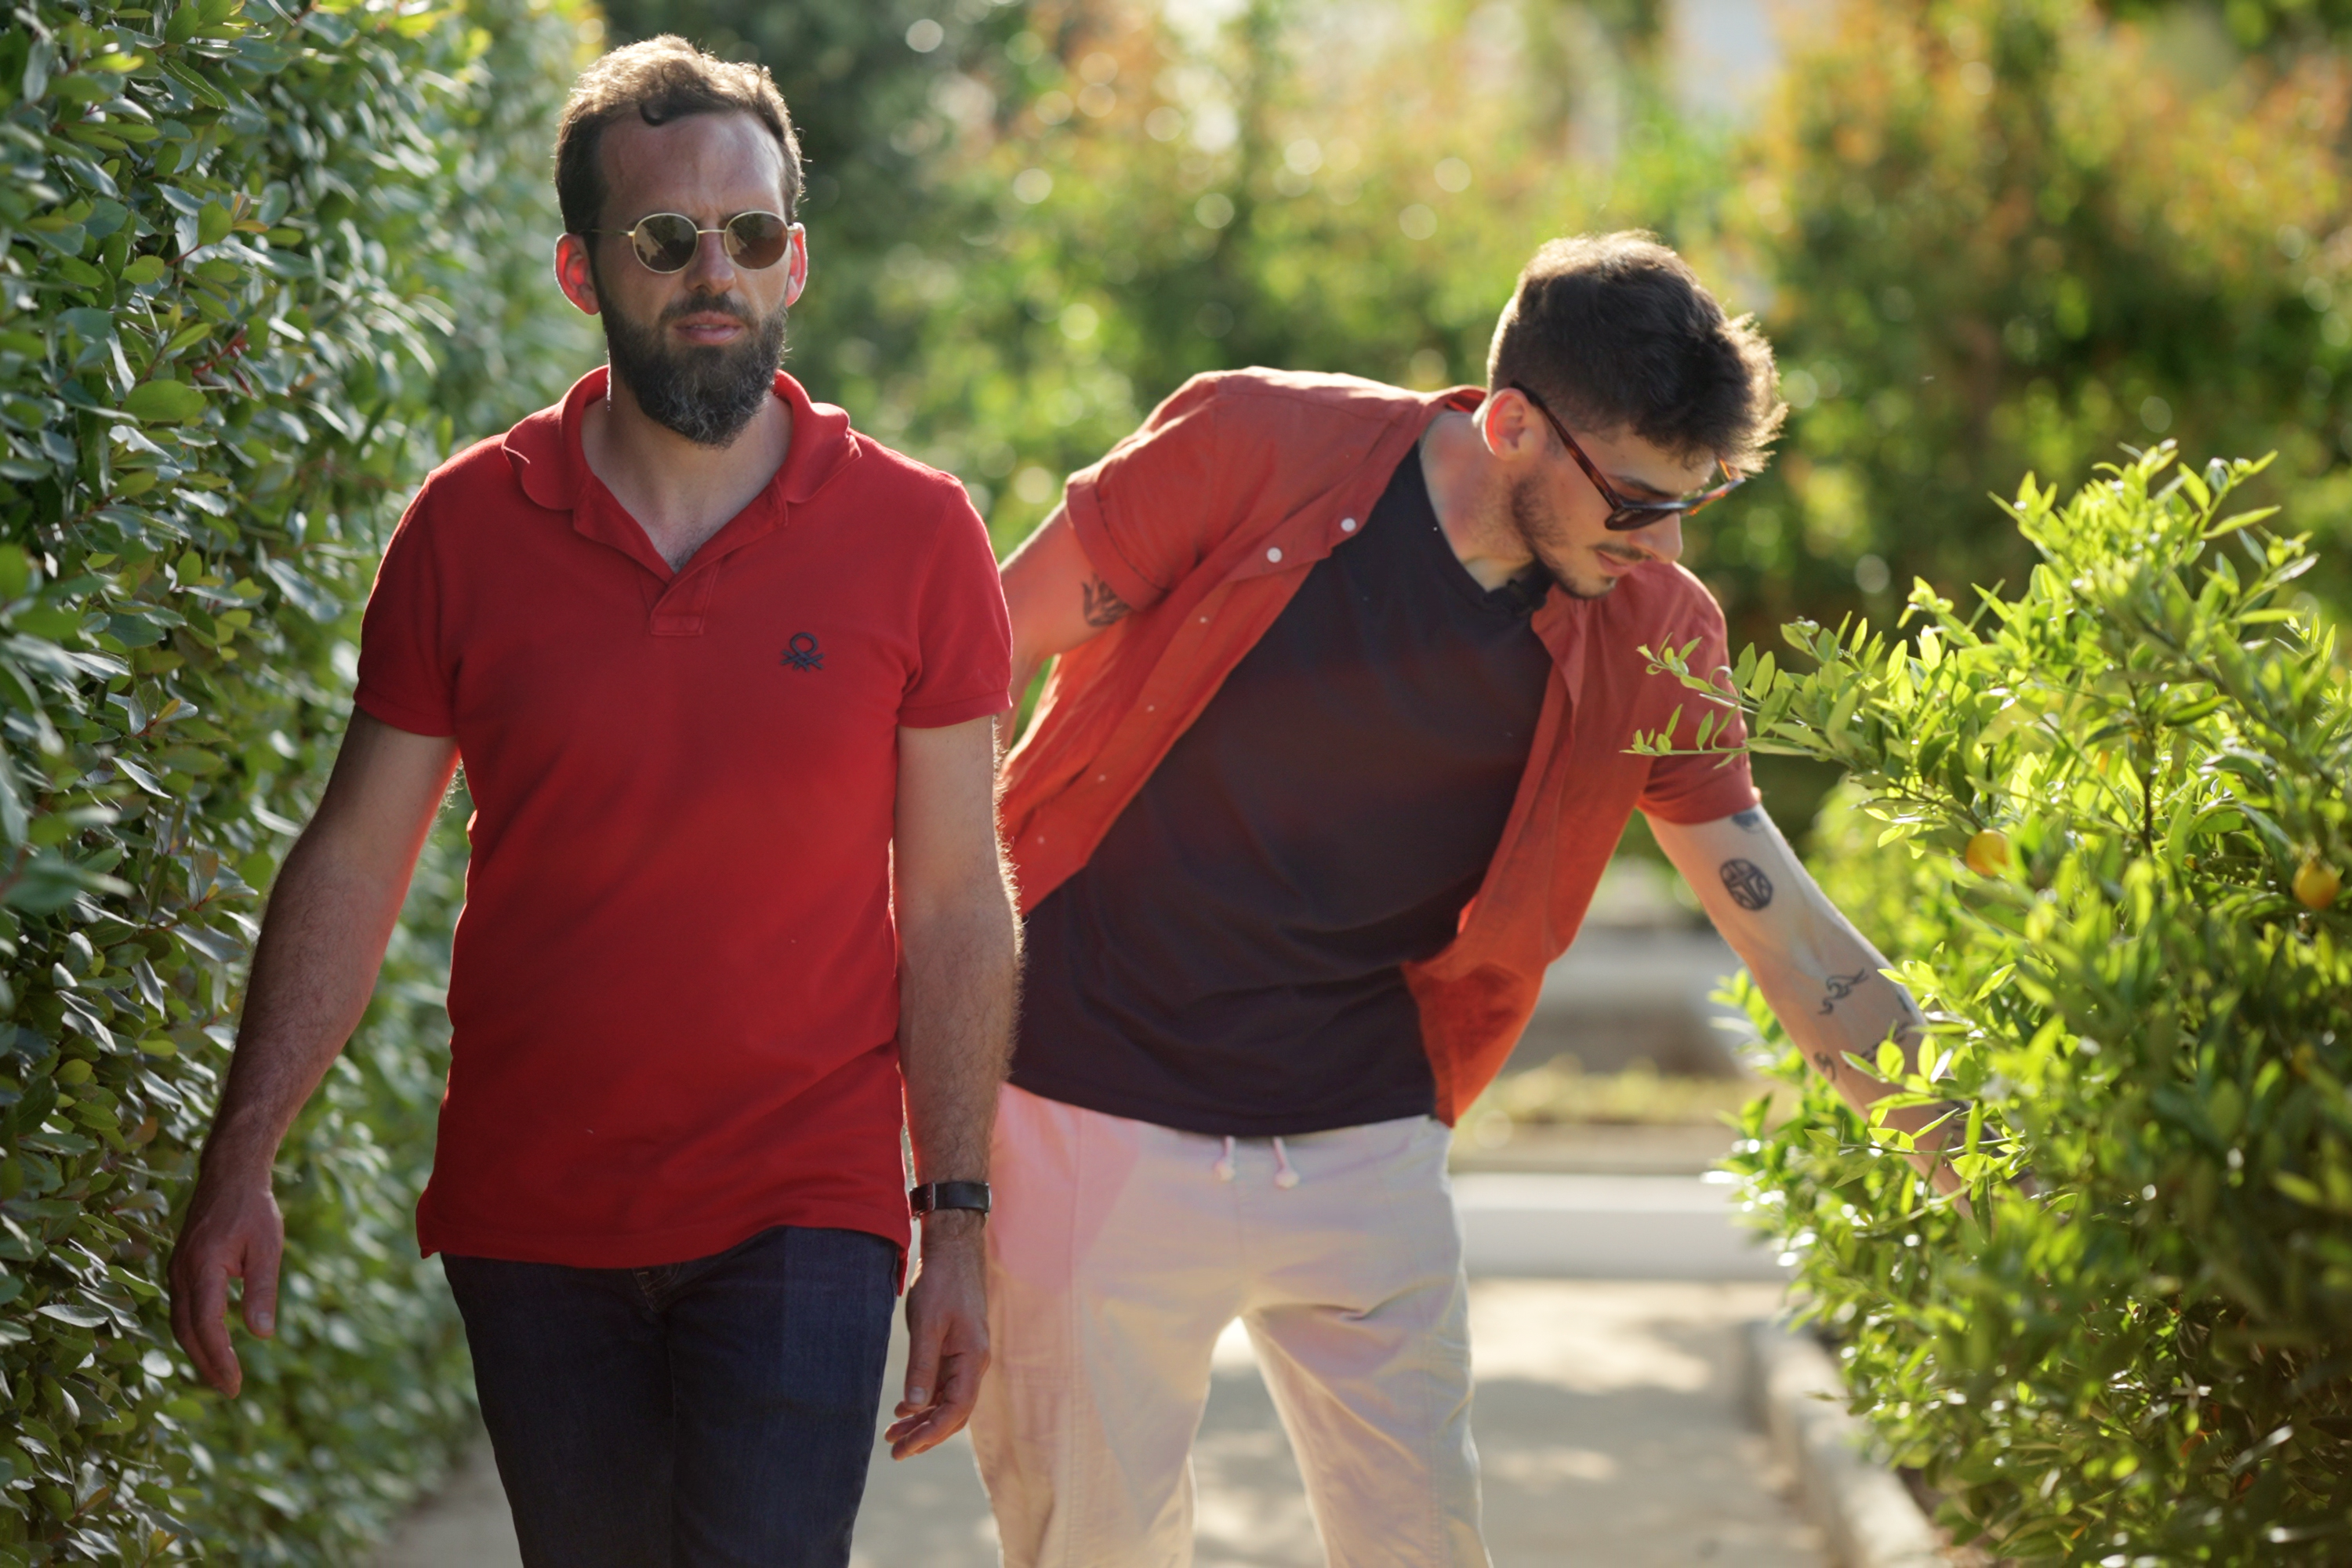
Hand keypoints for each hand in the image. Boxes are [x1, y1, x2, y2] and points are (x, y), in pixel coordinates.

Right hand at [167, 1160, 283, 1397]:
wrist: (229, 1174)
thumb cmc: (253, 1209)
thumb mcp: (268, 1248)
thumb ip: (262, 1290)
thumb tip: (262, 1334)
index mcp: (203, 1267)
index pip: (207, 1326)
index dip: (219, 1359)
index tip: (235, 1384)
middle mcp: (181, 1272)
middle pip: (188, 1331)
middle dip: (206, 1364)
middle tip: (229, 1390)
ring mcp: (176, 1270)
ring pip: (180, 1322)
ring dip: (198, 1351)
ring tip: (220, 1375)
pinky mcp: (179, 1268)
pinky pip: (182, 1308)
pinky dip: (193, 1331)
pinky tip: (210, 1343)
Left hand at [884, 1213, 989, 1458]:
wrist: (954, 1250)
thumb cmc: (942, 1282)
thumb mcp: (927, 1324)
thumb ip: (921, 1367)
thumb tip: (913, 1408)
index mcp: (973, 1358)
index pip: (956, 1409)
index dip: (931, 1433)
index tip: (905, 1448)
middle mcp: (974, 1363)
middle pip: (954, 1412)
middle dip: (925, 1435)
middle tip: (895, 1452)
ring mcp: (966, 1357)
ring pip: (948, 1401)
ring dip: (923, 1421)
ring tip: (893, 1437)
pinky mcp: (956, 1350)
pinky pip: (943, 1385)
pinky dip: (924, 1402)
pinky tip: (903, 1411)